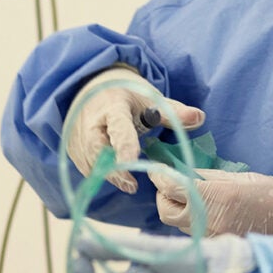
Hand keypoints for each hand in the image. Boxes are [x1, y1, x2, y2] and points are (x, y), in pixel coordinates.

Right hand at [66, 66, 203, 192]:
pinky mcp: (72, 149)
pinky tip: (114, 174)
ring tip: (127, 182)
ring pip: (91, 162)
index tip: (131, 163)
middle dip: (114, 170)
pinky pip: (86, 167)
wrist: (91, 88)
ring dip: (108, 174)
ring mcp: (78, 136)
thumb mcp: (150, 98)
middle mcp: (90, 121)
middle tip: (131, 185)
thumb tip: (200, 117)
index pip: (118, 126)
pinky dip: (100, 174)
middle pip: (98, 150)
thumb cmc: (126, 96)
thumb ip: (173, 112)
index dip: (124, 145)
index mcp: (113, 105)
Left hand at [150, 168, 272, 239]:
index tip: (155, 168)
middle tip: (168, 184)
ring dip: (176, 210)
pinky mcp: (218, 248)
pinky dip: (189, 223)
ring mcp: (212, 238)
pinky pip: (193, 235)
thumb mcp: (242, 177)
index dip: (159, 176)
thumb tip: (183, 174)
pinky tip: (199, 212)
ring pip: (177, 225)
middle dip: (162, 196)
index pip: (172, 187)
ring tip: (184, 196)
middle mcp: (210, 220)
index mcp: (216, 196)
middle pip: (166, 211)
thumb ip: (209, 177)